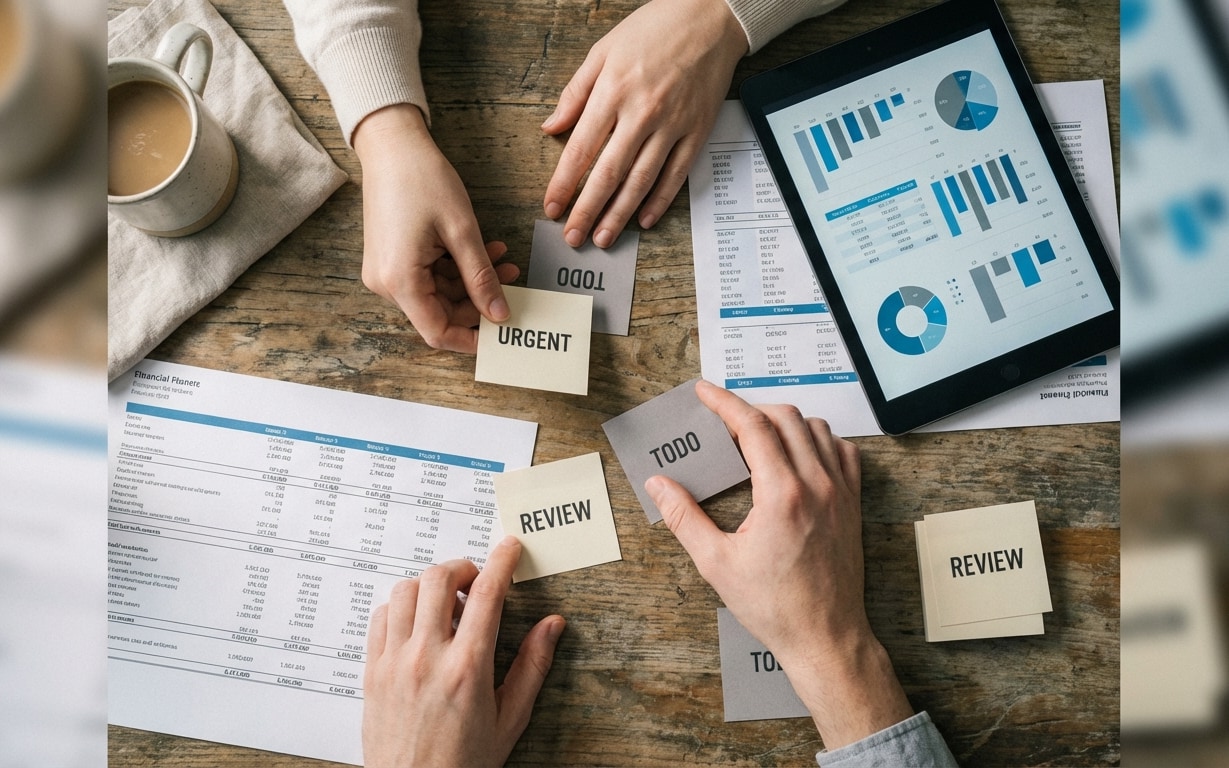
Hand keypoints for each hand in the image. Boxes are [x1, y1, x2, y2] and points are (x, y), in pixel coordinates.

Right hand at [353, 104, 518, 352]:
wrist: (391, 145)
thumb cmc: (422, 180)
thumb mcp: (461, 231)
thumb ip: (481, 278)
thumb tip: (499, 314)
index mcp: (399, 280)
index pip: (436, 332)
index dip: (470, 339)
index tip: (500, 334)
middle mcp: (385, 282)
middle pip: (437, 313)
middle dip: (477, 302)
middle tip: (513, 284)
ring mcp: (385, 271)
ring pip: (436, 293)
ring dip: (470, 281)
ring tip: (503, 260)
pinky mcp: (391, 258)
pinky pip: (426, 275)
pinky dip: (454, 268)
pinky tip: (482, 251)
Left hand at [361, 537, 564, 767]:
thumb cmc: (463, 764)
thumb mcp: (510, 719)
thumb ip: (532, 666)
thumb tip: (552, 625)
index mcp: (467, 669)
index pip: (486, 594)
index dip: (501, 561)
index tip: (509, 547)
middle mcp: (427, 659)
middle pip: (438, 579)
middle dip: (462, 567)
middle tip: (475, 580)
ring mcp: (394, 663)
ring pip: (405, 591)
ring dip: (429, 586)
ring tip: (446, 607)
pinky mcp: (372, 672)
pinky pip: (380, 617)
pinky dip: (400, 608)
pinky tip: (417, 625)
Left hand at [541, 0, 747, 247]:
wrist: (709, 18)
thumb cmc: (654, 30)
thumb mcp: (603, 51)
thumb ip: (575, 93)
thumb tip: (551, 127)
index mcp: (613, 91)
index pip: (580, 149)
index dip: (563, 184)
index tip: (552, 208)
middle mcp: (642, 112)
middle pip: (608, 174)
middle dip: (587, 211)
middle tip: (573, 238)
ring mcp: (672, 125)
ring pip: (641, 181)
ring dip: (619, 215)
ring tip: (604, 238)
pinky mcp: (696, 132)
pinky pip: (675, 176)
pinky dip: (660, 201)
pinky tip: (644, 220)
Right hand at [645, 380, 912, 749]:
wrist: (825, 636)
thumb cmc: (774, 606)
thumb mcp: (716, 563)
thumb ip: (683, 518)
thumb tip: (658, 485)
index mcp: (782, 495)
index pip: (753, 426)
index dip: (725, 402)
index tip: (705, 391)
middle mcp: (817, 484)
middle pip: (785, 418)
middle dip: (750, 408)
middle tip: (724, 417)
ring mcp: (841, 492)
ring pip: (817, 428)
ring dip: (785, 421)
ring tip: (757, 434)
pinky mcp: (853, 504)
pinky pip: (843, 451)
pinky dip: (819, 440)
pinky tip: (800, 454)